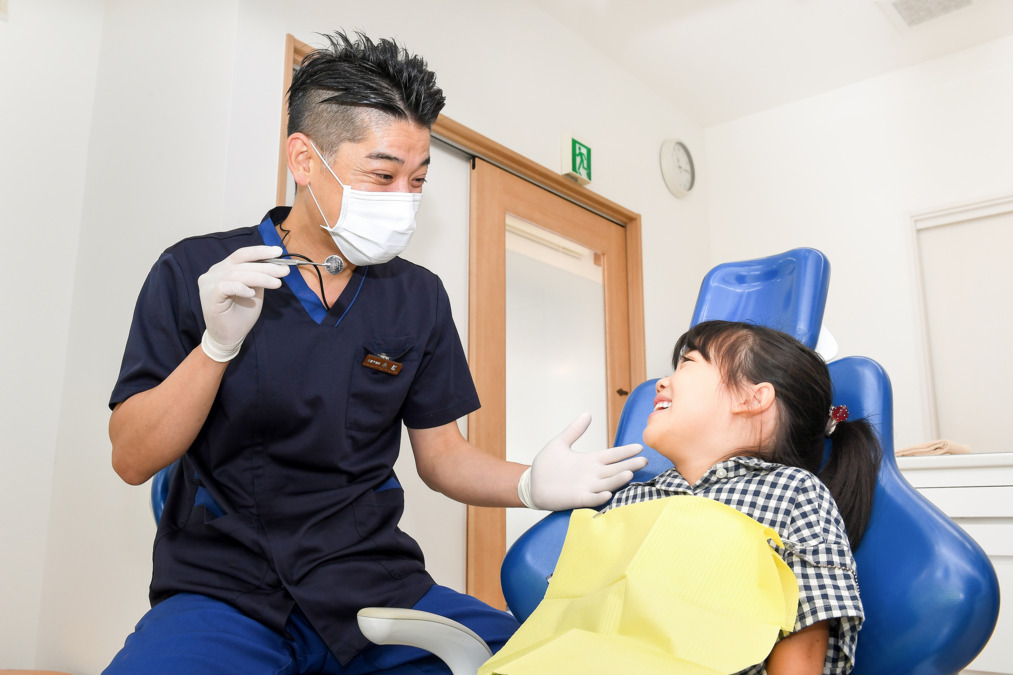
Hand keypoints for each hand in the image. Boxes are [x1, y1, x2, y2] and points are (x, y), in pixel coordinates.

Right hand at [198, 245, 288, 361]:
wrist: (228, 337)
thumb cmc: (240, 314)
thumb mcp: (254, 291)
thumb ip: (259, 276)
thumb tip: (275, 264)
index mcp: (224, 268)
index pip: (242, 254)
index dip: (260, 251)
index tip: (278, 252)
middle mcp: (214, 272)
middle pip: (241, 262)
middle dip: (266, 266)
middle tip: (284, 270)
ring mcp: (209, 283)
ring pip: (237, 274)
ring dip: (260, 277)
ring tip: (277, 283)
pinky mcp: (208, 296)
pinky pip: (226, 286)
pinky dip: (241, 288)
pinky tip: (252, 294)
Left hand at [519, 413, 646, 510]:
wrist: (533, 483)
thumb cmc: (547, 465)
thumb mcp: (560, 443)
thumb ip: (574, 430)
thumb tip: (587, 414)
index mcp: (590, 460)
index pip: (612, 455)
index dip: (625, 451)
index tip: (639, 446)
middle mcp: (592, 474)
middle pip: (615, 469)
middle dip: (629, 465)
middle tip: (644, 460)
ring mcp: (586, 487)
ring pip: (607, 483)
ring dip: (618, 480)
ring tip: (629, 474)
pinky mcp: (577, 498)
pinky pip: (592, 498)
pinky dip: (600, 496)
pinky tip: (607, 492)